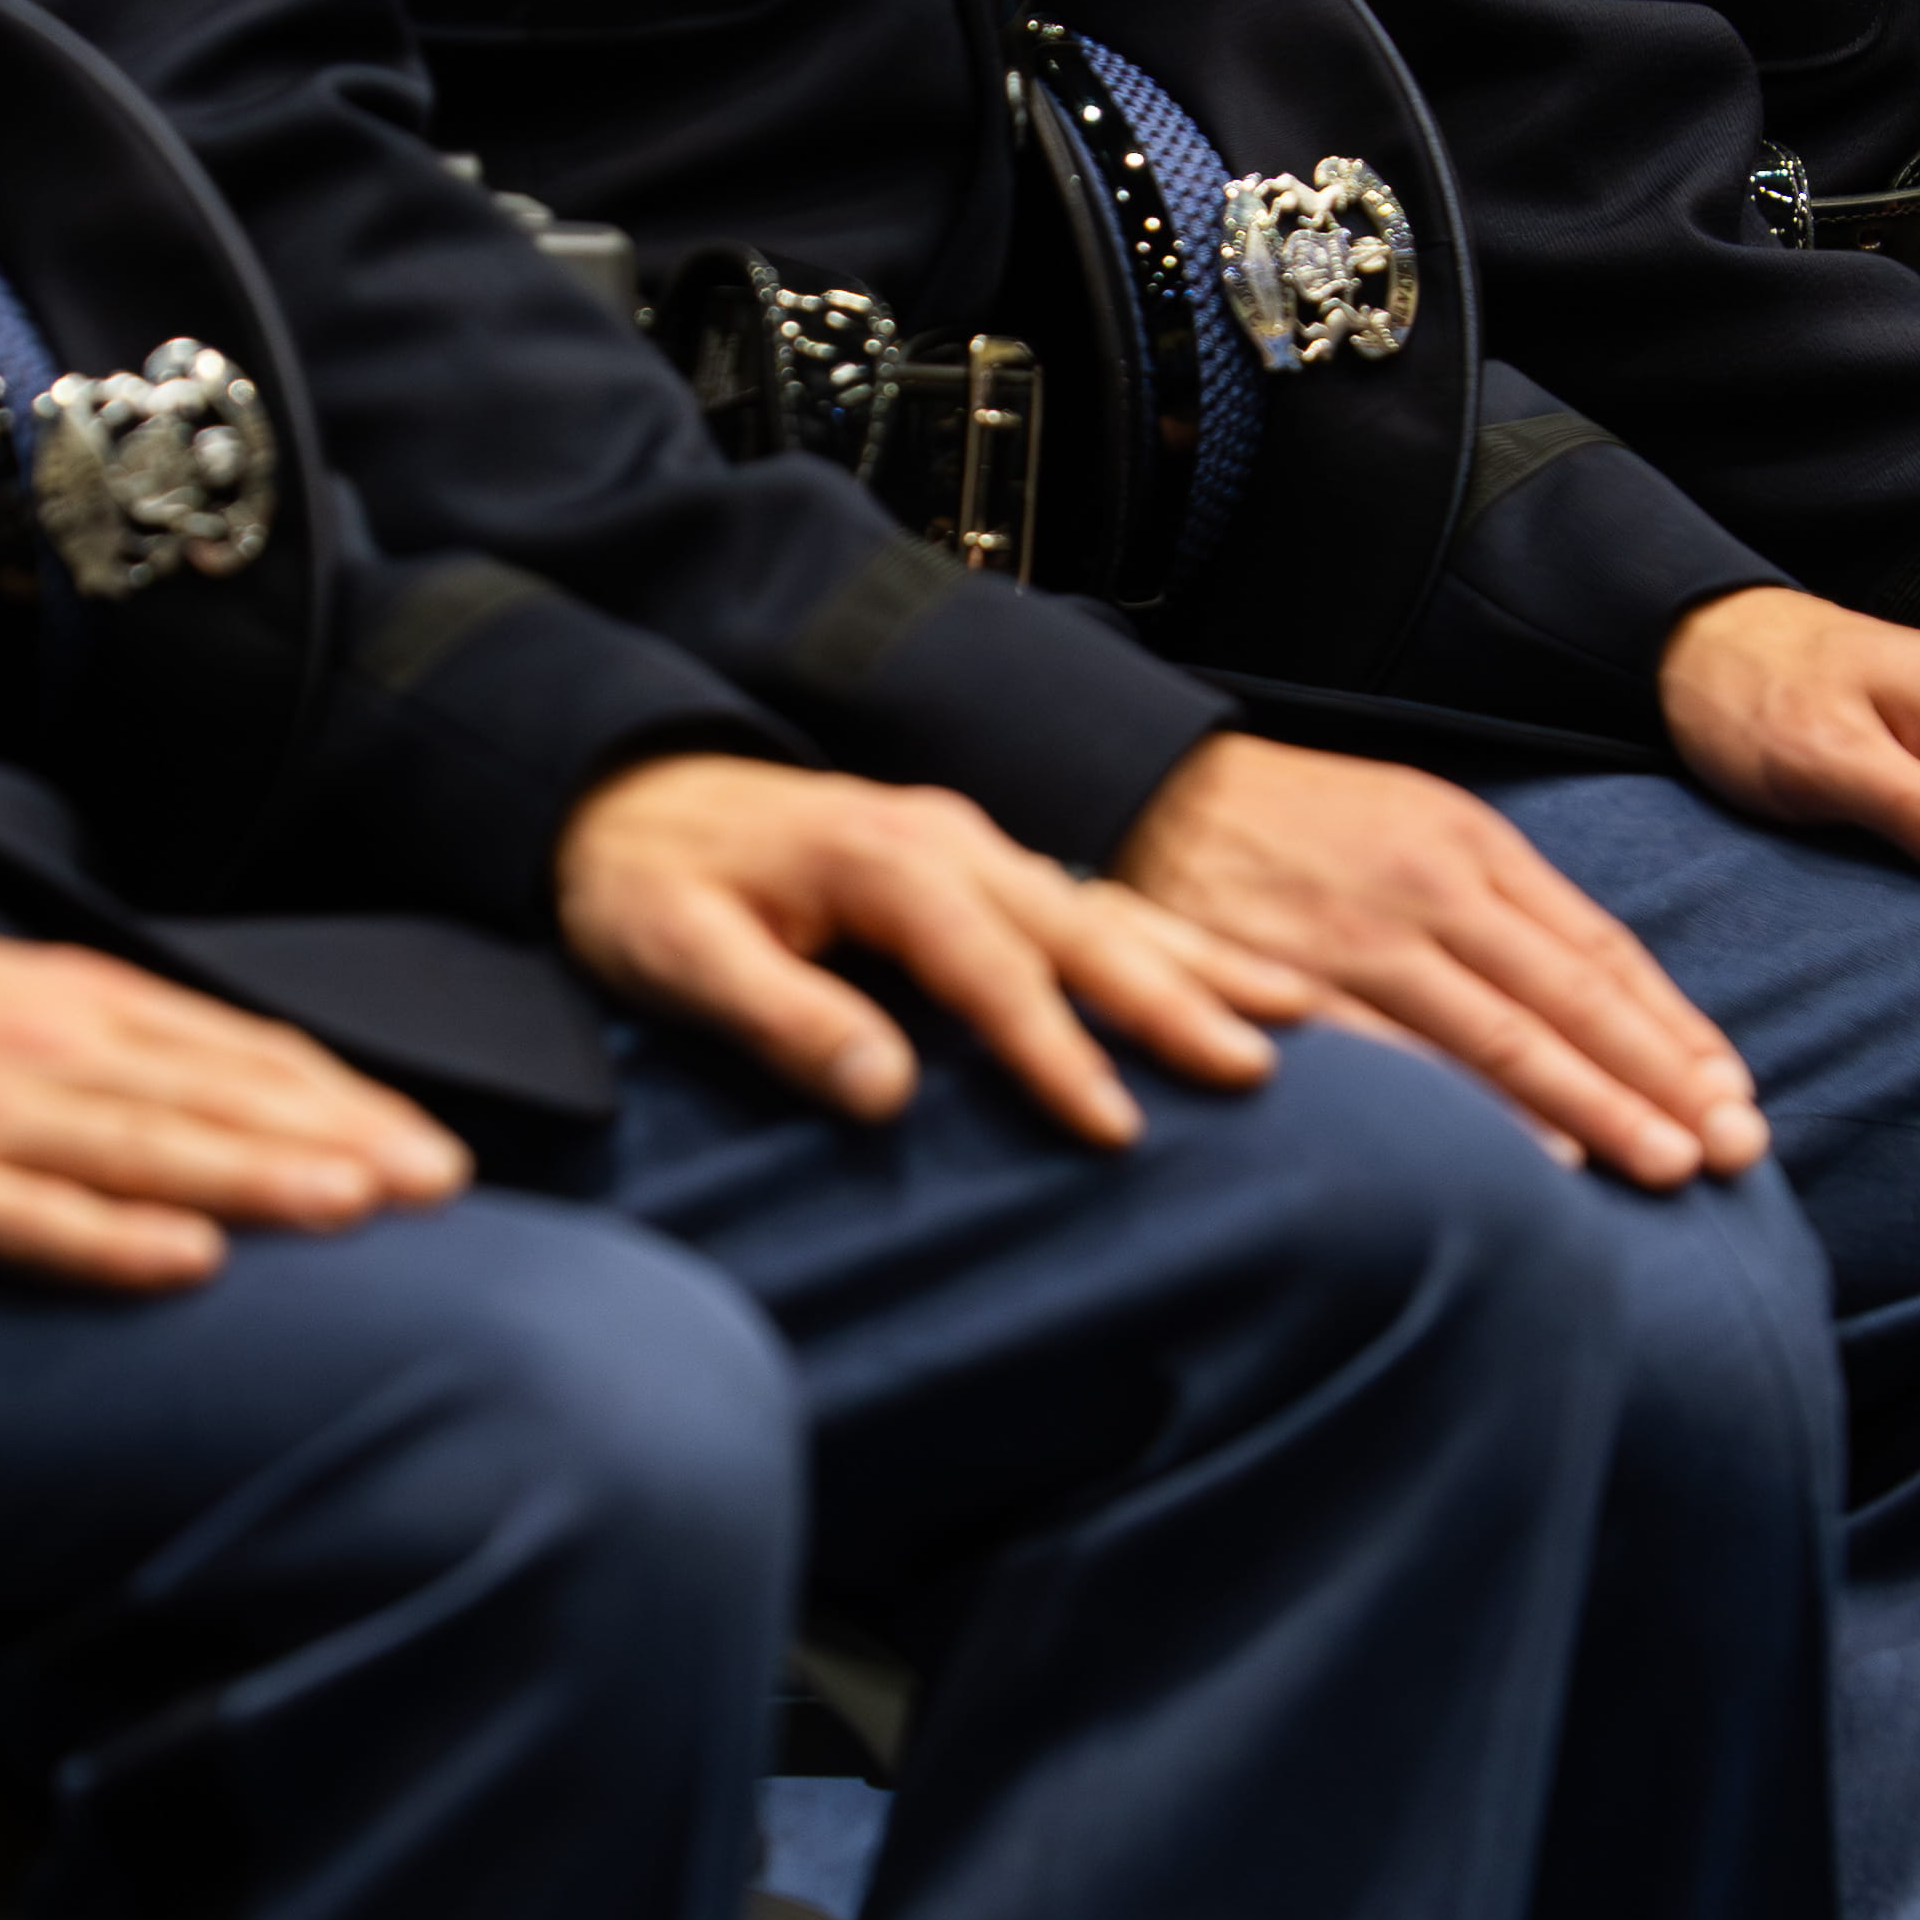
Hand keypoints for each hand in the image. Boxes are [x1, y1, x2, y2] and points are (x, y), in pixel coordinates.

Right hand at [0, 929, 471, 1289]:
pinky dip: (111, 1241)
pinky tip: (188, 1262)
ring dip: (257, 1176)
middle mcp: (43, 1052)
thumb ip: (109, 1043)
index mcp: (70, 1003)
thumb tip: (225, 1085)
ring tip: (355, 1203)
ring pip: (147, 1150)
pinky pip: (27, 1221)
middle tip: (438, 1182)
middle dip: (337, 1138)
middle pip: (216, 1097)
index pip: (236, 1051)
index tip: (423, 1142)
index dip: (339, 1098)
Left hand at [565, 753, 1301, 1148]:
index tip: (1115, 1127)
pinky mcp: (981, 862)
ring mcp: (976, 844)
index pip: (990, 970)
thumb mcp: (674, 951)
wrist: (622, 793)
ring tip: (1296, 1018)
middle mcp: (952, 842)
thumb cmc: (643, 884)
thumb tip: (884, 1090)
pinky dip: (1178, 942)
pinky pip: (1100, 900)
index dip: (1055, 1050)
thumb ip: (780, 1015)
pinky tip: (1237, 978)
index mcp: (886, 861)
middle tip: (1257, 1071)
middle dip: (1177, 1001)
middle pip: (1085, 927)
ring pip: (1113, 906)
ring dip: (1204, 964)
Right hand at [1113, 732, 1758, 1185]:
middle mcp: (1431, 887)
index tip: (1731, 1092)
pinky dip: (1473, 1110)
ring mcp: (1362, 937)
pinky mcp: (1294, 983)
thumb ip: (1500, 906)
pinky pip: (1402, 1060)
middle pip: (1570, 997)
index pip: (1597, 950)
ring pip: (1503, 1033)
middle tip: (1734, 1149)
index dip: (1671, 1027)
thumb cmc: (1298, 827)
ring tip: (1666, 1166)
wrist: (1151, 790)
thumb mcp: (1415, 828)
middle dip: (1660, 1078)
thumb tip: (1595, 996)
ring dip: (1595, 1106)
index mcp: (1472, 845)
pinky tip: (1533, 1157)